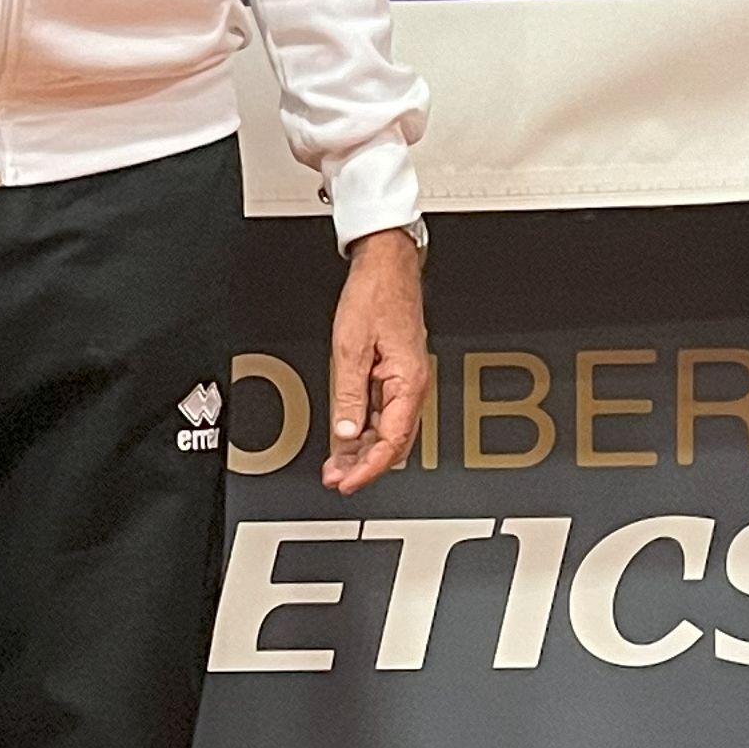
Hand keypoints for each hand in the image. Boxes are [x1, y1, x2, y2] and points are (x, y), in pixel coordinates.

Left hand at [322, 228, 430, 492]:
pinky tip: (348, 436)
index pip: (390, 442)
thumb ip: (348, 395)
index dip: (367, 468)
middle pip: (392, 442)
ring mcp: (405, 380)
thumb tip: (345, 432)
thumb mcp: (351, 348)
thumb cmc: (376, 295)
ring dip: (362, 449)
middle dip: (363, 465)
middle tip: (336, 478)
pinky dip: (365, 427)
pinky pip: (384, 411)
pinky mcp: (396, 372)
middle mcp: (412, 385)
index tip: (346, 482)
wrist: (387, 265)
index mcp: (408, 382)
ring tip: (337, 464)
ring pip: (388, 429)